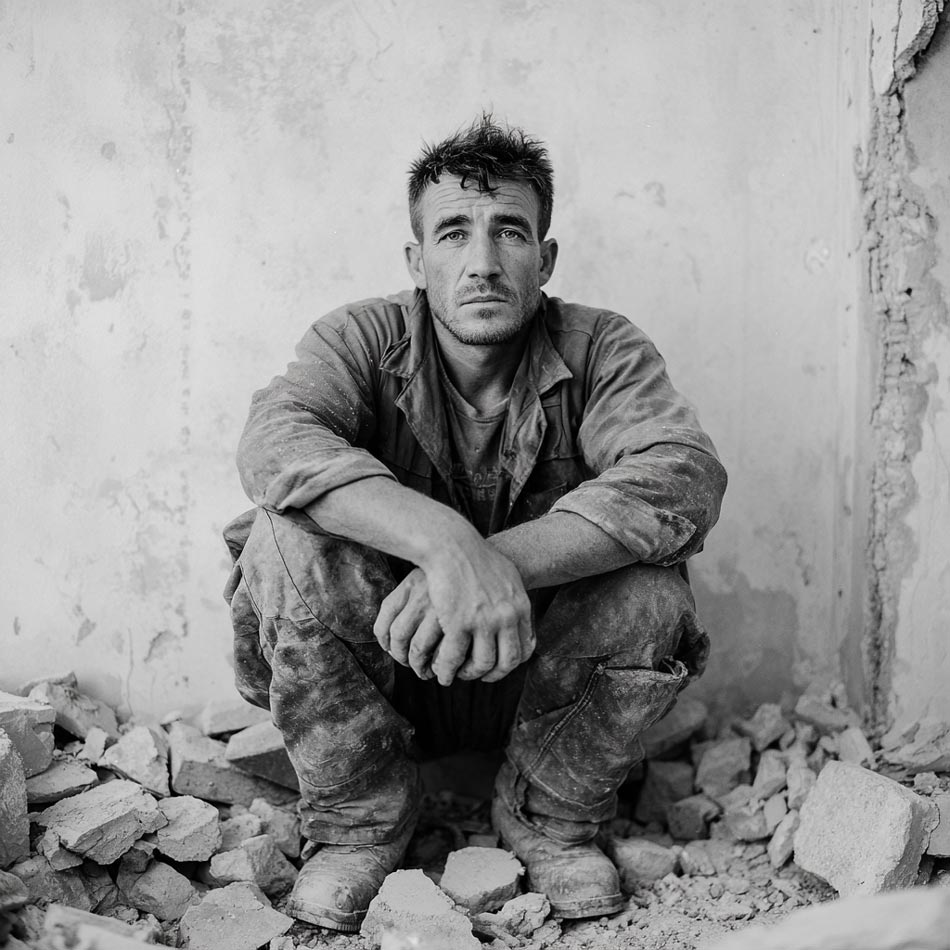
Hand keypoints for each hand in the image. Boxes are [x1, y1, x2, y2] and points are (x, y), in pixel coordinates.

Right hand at [373, 531, 534, 684]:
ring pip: (481, 663)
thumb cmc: (476, 558)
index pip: (524, 648)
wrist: (452, 545)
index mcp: (520, 606)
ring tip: (457, 674)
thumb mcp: (508, 576)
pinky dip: (447, 670)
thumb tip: (521, 614)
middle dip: (491, 674)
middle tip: (478, 675)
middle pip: (507, 661)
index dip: (510, 663)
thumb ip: (516, 599)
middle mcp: (506, 617)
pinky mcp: (457, 623)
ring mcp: (482, 621)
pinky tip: (441, 672)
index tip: (497, 666)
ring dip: (468, 674)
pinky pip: (453, 658)